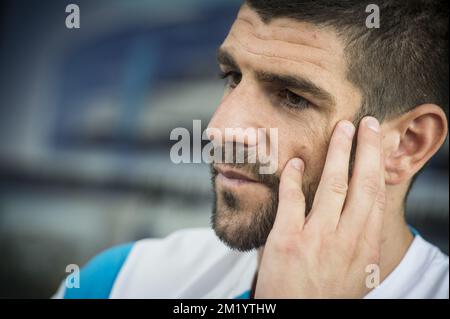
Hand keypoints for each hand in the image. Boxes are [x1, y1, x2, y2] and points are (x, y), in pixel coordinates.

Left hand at [254, 117, 384, 297]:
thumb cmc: (325, 296)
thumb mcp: (356, 274)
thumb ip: (361, 243)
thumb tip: (367, 215)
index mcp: (365, 247)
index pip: (376, 196)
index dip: (378, 165)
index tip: (379, 143)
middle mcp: (345, 240)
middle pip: (361, 184)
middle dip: (366, 149)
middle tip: (366, 123)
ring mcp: (316, 238)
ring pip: (332, 184)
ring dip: (338, 152)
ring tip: (341, 129)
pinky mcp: (287, 240)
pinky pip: (292, 198)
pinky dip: (293, 176)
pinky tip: (295, 162)